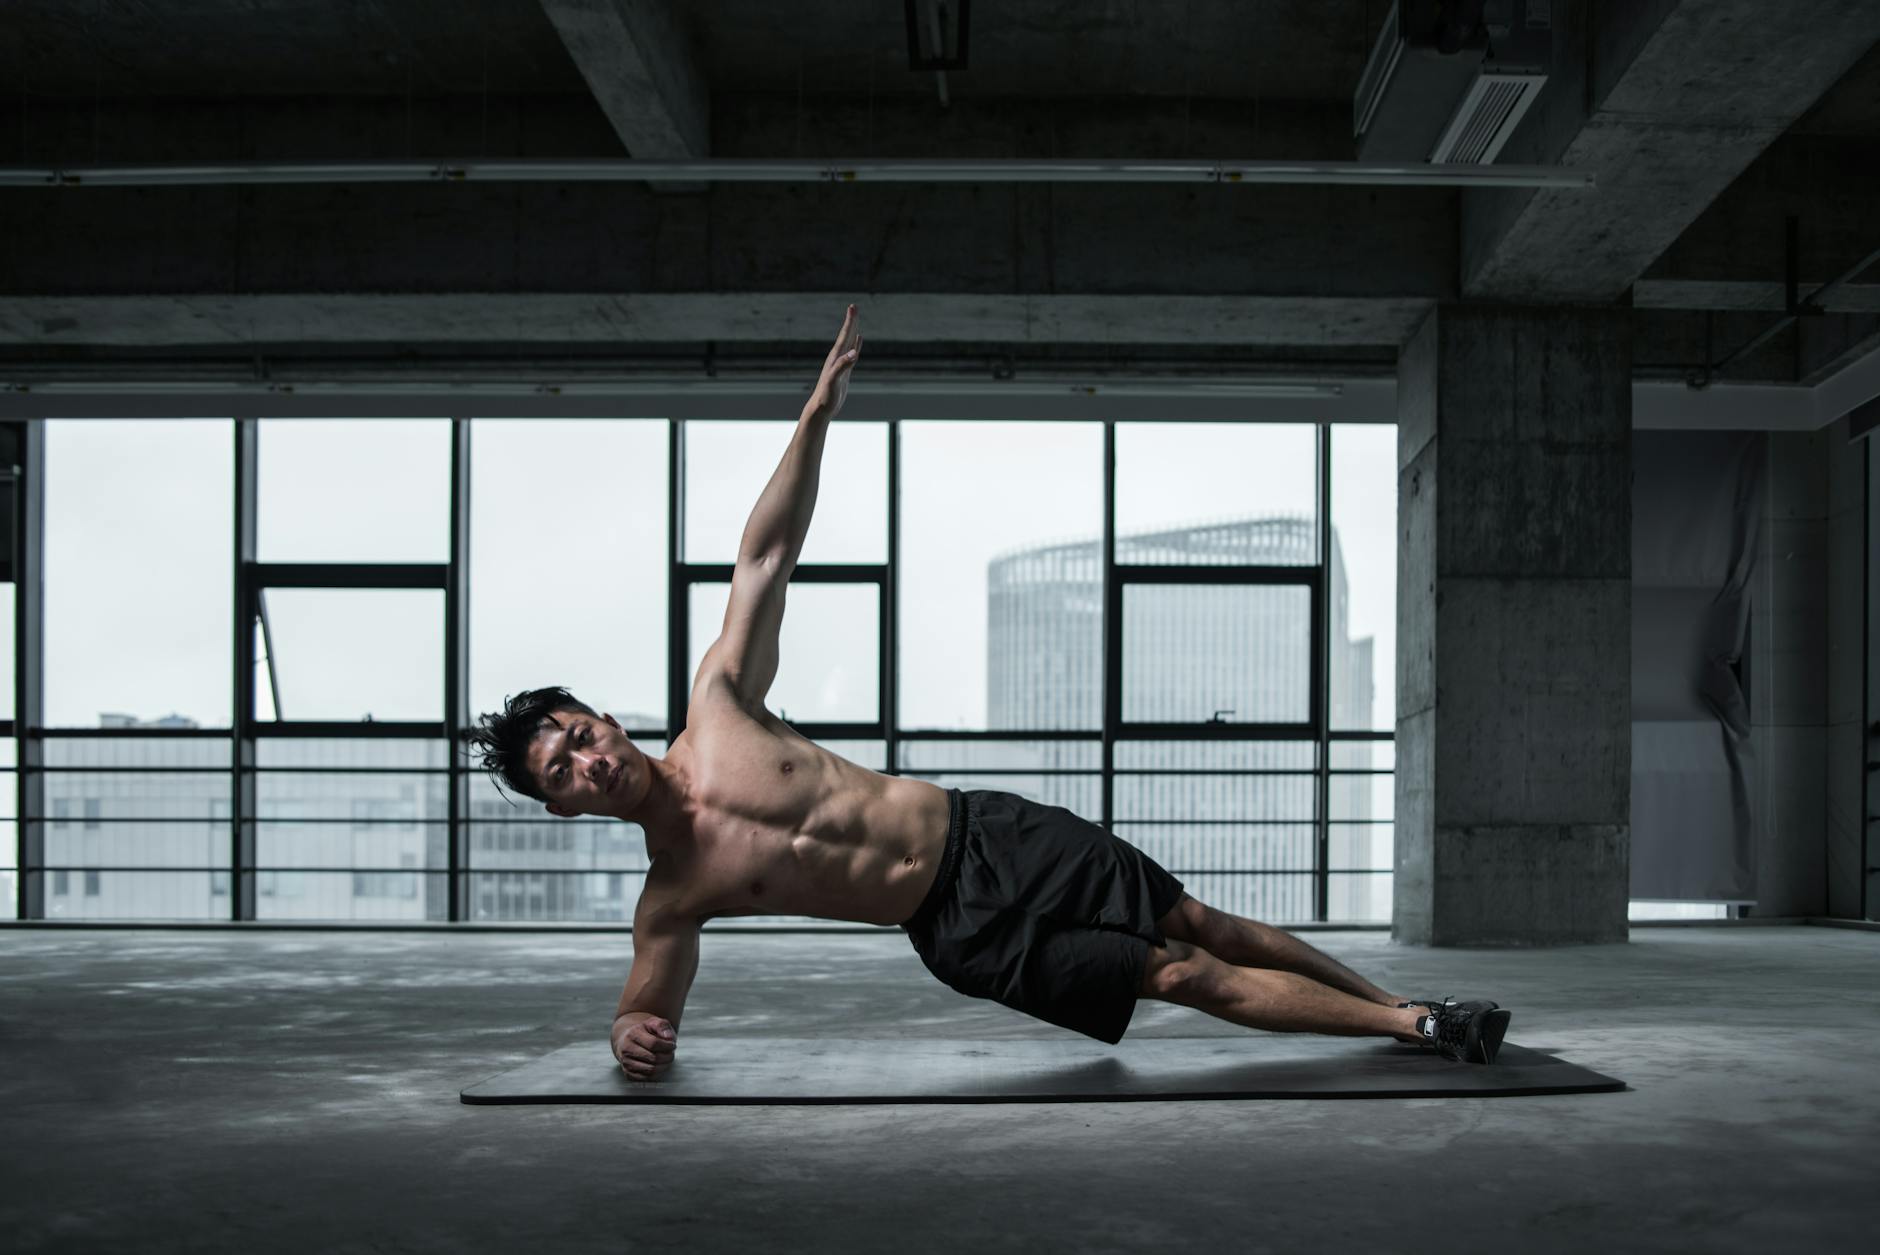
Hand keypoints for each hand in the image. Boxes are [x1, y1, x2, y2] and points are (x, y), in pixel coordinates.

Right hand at [612, 1015, 677, 1081]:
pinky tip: (659, 1065)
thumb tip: (669, 1037)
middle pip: (653, 1058)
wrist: (627, 1039)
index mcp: (633, 1034)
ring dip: (664, 1066)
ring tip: (666, 1059)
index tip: (672, 1045)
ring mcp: (626, 1062)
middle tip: (671, 1053)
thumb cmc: (644, 1031)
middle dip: (667, 1057)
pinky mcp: (628, 1073)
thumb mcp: (654, 1022)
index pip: (654, 1044)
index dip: (667, 1046)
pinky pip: (646, 1078)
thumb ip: (663, 1026)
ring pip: (651, 1070)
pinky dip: (656, 1074)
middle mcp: (626, 1049)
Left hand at [805, 303, 862, 418]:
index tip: (853, 307)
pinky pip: (852, 354)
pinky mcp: (845, 371)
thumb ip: (843, 366)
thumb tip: (854, 353)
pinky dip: (856, 345)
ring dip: (853, 331)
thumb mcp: (834, 380)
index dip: (850, 321)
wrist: (821, 408)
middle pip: (846, 335)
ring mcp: (841, 364)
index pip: (845, 335)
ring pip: (849, 343)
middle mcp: (838, 357)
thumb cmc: (826, 395)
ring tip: (855, 320)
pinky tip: (858, 340)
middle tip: (854, 307)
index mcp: (836, 357)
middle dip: (851, 321)